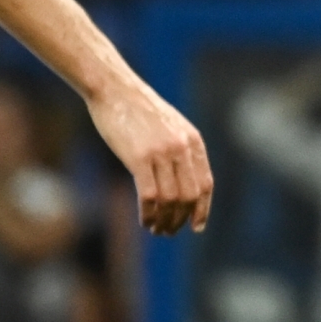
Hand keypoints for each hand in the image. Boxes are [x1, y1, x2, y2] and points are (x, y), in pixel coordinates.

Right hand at [87, 82, 213, 234]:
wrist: (115, 89)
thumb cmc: (138, 109)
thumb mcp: (170, 126)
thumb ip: (180, 150)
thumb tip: (182, 182)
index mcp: (193, 140)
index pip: (205, 184)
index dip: (202, 209)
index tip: (196, 227)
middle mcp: (181, 147)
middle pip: (189, 196)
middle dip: (181, 219)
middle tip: (168, 232)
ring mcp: (162, 152)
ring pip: (170, 200)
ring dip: (164, 220)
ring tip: (155, 229)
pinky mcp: (139, 157)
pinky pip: (150, 195)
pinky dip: (148, 213)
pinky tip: (144, 220)